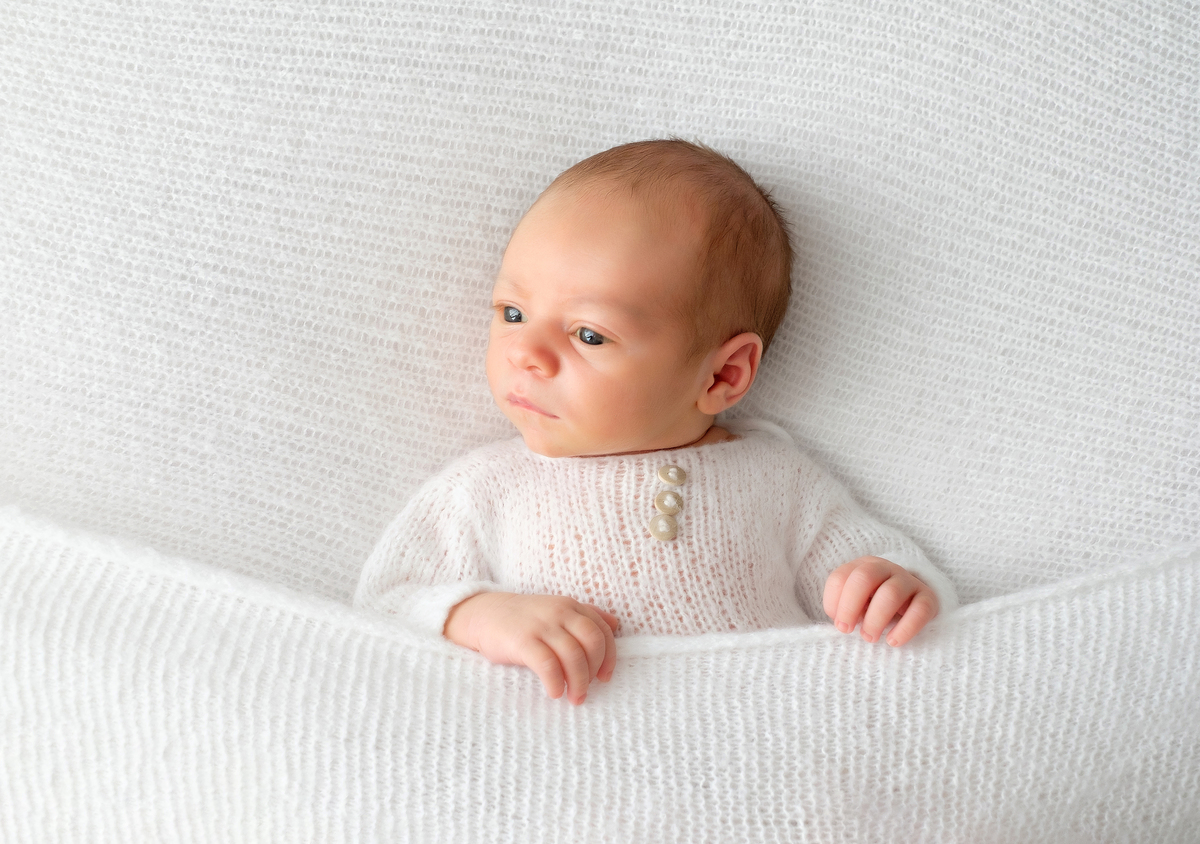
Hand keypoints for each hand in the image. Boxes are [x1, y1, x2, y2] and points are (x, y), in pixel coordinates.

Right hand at [444, 592, 619, 703]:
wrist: (484, 614)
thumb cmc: (524, 619)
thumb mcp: (557, 610)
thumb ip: (585, 616)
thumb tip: (615, 624)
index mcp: (571, 606)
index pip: (602, 630)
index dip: (609, 657)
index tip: (604, 677)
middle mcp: (560, 612)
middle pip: (593, 642)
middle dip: (595, 670)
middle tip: (587, 688)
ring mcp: (541, 626)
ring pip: (573, 655)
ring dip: (578, 682)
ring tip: (574, 697)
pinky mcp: (523, 640)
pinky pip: (548, 664)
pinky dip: (556, 682)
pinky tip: (555, 692)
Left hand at [822, 557, 938, 646]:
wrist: (913, 603)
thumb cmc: (875, 605)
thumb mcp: (856, 604)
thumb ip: (843, 607)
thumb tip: (841, 621)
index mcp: (862, 567)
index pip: (840, 577)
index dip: (835, 602)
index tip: (839, 624)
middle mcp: (885, 568)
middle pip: (864, 578)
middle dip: (851, 606)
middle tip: (848, 630)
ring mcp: (908, 580)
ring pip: (891, 593)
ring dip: (875, 619)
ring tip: (870, 637)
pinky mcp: (928, 597)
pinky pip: (920, 610)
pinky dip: (905, 628)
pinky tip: (893, 641)